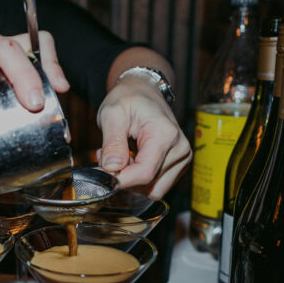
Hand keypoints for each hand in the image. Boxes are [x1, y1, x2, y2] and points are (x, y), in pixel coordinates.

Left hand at [96, 75, 191, 199]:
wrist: (144, 92)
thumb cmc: (128, 99)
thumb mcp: (112, 114)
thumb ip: (112, 142)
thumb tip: (112, 168)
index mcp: (165, 134)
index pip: (144, 173)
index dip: (120, 180)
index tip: (101, 174)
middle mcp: (180, 149)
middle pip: (148, 185)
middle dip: (124, 177)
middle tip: (110, 156)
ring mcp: (182, 159)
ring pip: (152, 190)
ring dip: (132, 179)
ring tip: (121, 156)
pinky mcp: (178, 166)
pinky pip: (156, 185)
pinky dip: (140, 178)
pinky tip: (132, 159)